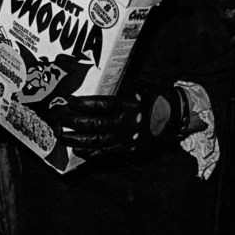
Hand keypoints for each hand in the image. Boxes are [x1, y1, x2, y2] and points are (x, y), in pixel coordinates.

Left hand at [58, 81, 192, 159]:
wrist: (173, 115)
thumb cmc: (151, 96)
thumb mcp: (135, 86)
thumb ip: (116, 87)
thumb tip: (92, 82)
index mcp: (129, 103)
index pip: (101, 104)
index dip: (83, 104)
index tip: (70, 101)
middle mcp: (127, 122)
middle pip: (95, 124)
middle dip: (75, 122)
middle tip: (61, 119)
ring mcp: (127, 138)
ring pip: (97, 142)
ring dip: (77, 140)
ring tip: (63, 137)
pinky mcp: (128, 149)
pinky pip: (105, 152)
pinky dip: (90, 152)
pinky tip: (78, 150)